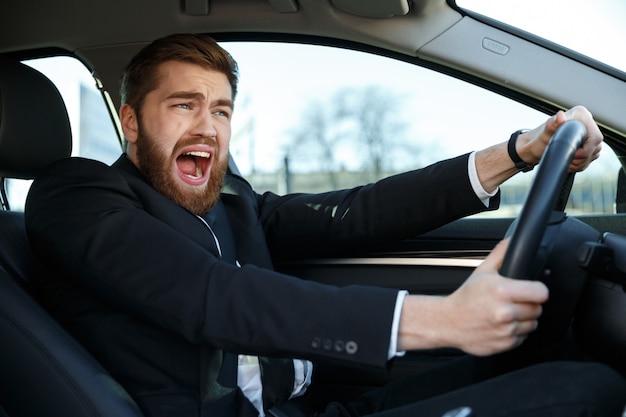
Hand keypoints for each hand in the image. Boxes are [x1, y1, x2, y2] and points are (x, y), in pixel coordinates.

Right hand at [398, 240, 548, 355]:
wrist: (449, 322)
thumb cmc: (466, 297)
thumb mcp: (482, 271)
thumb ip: (501, 254)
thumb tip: (512, 240)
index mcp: (502, 291)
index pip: (541, 292)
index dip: (537, 290)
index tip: (530, 290)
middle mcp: (505, 312)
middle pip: (537, 309)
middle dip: (528, 304)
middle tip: (512, 301)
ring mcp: (506, 330)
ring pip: (532, 324)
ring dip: (523, 319)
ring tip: (506, 313)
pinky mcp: (505, 344)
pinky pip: (523, 337)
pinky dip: (515, 333)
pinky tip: (501, 325)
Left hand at [518, 105, 602, 171]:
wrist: (532, 149)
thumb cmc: (536, 140)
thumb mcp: (544, 134)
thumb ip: (552, 125)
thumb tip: (560, 116)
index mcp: (580, 115)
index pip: (596, 137)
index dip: (587, 150)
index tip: (573, 155)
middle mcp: (585, 122)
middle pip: (596, 147)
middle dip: (583, 158)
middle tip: (568, 161)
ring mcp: (586, 133)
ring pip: (594, 153)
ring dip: (581, 162)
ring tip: (567, 162)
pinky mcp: (584, 143)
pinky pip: (590, 157)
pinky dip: (581, 164)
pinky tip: (570, 163)